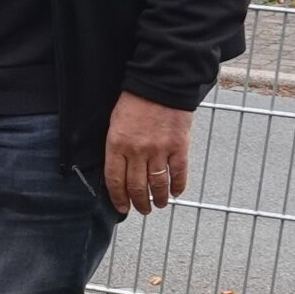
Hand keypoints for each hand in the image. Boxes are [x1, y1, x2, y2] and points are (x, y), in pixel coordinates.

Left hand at [104, 93, 191, 216]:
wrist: (161, 83)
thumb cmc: (135, 102)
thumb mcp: (115, 123)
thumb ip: (116, 147)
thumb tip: (119, 171)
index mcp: (117, 144)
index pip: (115, 180)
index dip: (118, 198)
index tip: (122, 208)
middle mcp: (137, 150)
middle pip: (137, 186)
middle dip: (139, 203)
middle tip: (142, 210)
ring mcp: (160, 149)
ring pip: (158, 184)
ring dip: (158, 198)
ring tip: (159, 205)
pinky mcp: (180, 145)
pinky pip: (179, 173)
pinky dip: (178, 186)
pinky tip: (177, 193)